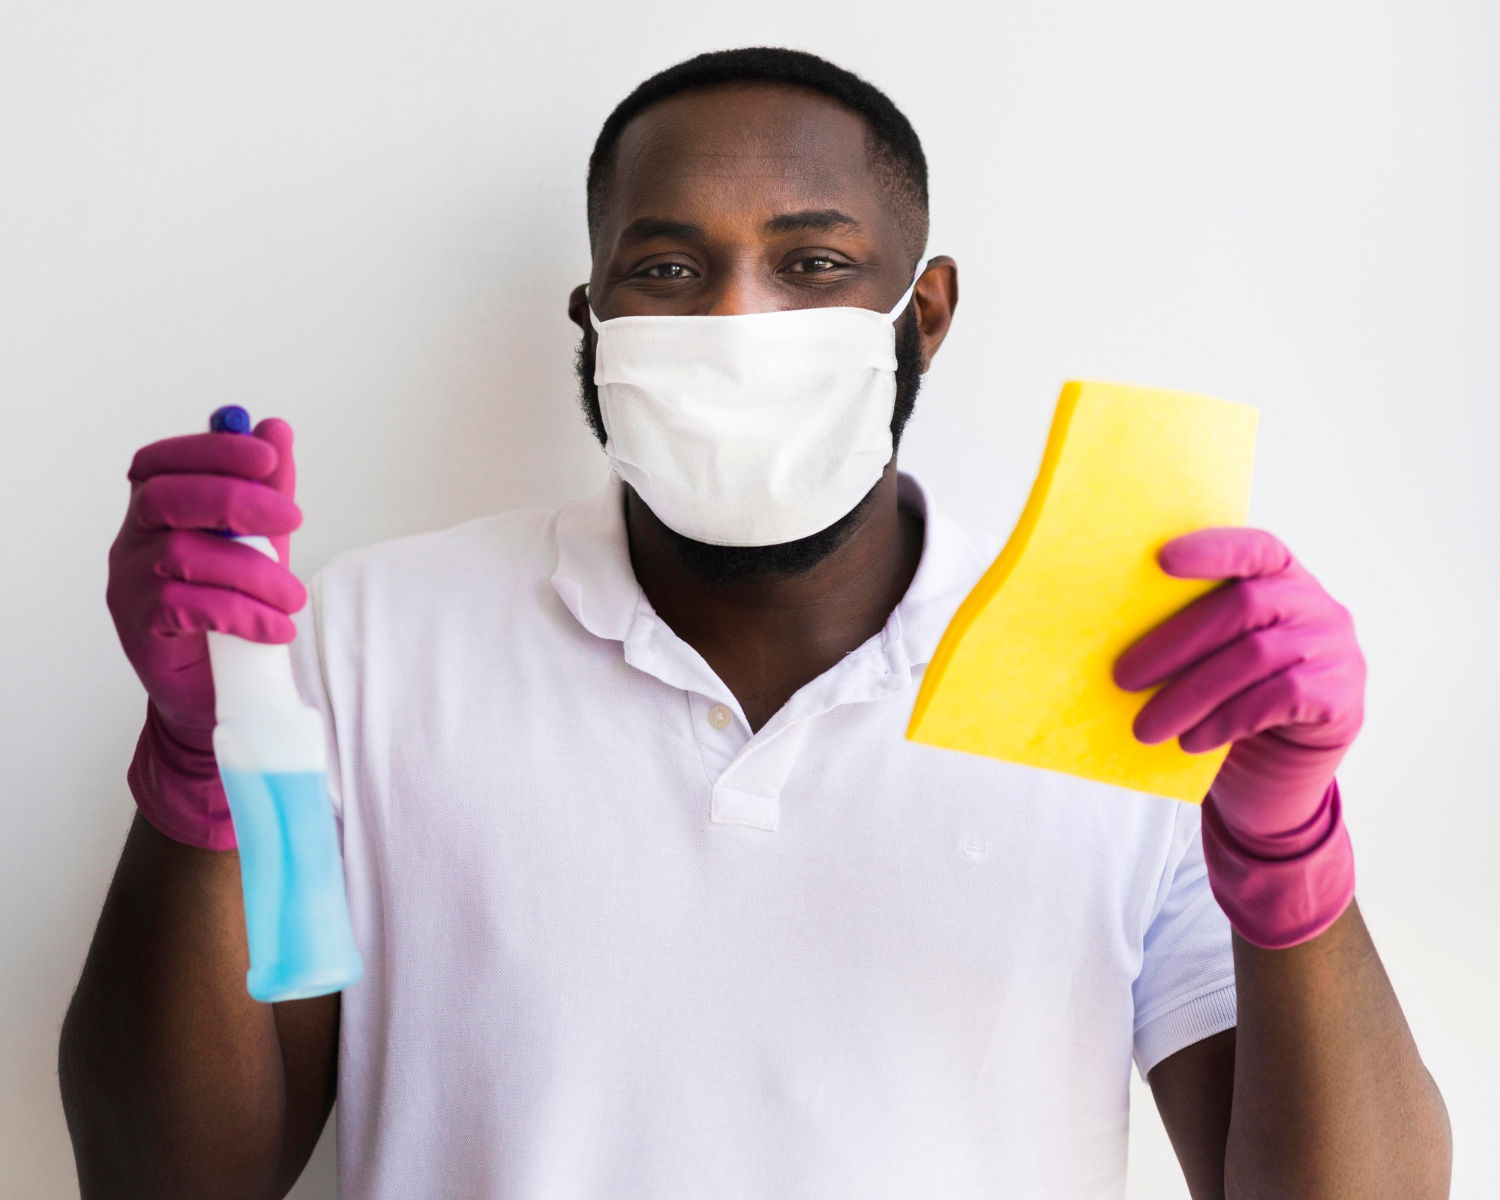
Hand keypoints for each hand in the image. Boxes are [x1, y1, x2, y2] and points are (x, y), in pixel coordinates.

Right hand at [106, 415, 303, 846]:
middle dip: (237, 499)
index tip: (269, 455)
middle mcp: (133, 541)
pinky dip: (243, 614)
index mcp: (157, 510)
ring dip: (255, 572)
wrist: (217, 692)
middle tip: (294, 521)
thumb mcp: (260, 544)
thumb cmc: (234, 607)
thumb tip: (275, 427)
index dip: (214, 450)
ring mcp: (131, 585)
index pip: (165, 461)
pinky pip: (187, 608)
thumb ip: (266, 489)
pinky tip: (276, 629)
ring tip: (294, 600)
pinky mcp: (141, 630)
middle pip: (167, 497)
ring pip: (185, 556)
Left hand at [1111, 526, 1365, 842]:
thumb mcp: (1214, 659)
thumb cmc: (1230, 703)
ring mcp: (1336, 650)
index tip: (1162, 559)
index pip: (1256, 548)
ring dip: (1189, 694)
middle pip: (1243, 605)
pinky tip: (1191, 740)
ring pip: (1253, 657)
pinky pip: (1278, 698)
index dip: (1213, 550)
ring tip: (1145, 726)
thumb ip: (1194, 631)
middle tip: (1123, 678)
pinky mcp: (1341, 698)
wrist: (1279, 776)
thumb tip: (1120, 630)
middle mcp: (1316, 606)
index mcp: (1282, 580)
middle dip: (1175, 643)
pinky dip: (1225, 719)